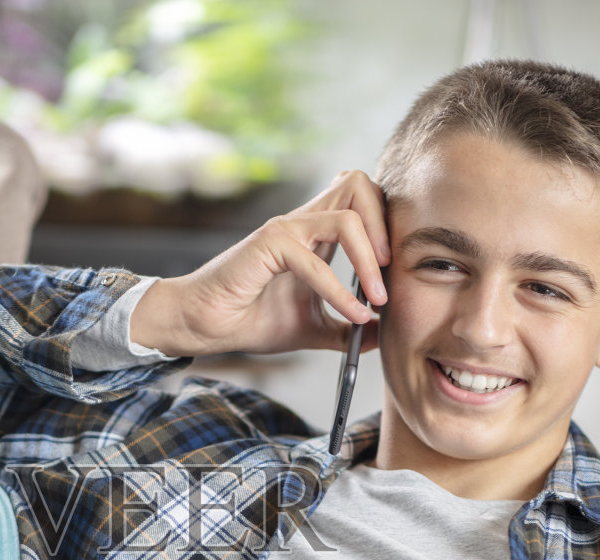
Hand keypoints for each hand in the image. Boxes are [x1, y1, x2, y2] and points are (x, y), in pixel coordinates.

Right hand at [129, 170, 391, 358]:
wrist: (205, 326)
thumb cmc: (252, 320)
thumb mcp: (314, 328)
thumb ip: (347, 329)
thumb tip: (383, 336)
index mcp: (315, 233)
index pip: (362, 198)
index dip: (386, 223)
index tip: (394, 270)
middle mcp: (303, 221)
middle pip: (360, 184)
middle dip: (386, 225)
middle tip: (391, 272)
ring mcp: (286, 229)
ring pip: (347, 217)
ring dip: (370, 260)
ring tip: (378, 299)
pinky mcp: (269, 244)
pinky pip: (316, 261)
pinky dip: (340, 292)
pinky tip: (353, 316)